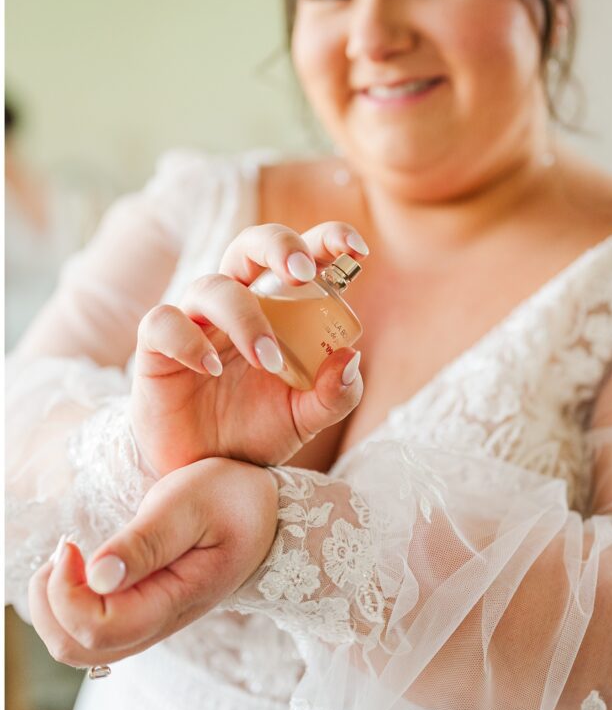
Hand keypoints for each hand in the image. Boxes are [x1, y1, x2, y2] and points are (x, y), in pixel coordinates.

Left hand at [28, 457, 277, 667]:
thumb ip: (145, 542)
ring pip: (79, 647)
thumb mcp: (189, 504)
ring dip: (54, 607)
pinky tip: (80, 566)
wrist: (264, 509)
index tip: (71, 544)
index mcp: (176, 600)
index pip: (99, 629)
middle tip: (65, 550)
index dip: (67, 593)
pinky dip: (67, 605)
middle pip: (79, 649)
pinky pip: (91, 631)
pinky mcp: (142, 612)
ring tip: (68, 557)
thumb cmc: (230, 497)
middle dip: (50, 604)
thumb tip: (96, 576)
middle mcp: (160, 624)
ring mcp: (150, 622)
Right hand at [131, 221, 366, 474]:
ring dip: (246, 318)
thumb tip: (350, 358)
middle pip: (250, 245)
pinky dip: (189, 341)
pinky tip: (209, 368)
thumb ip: (335, 394)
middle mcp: (238, 302)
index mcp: (280, 308)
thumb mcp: (306, 418)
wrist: (202, 470)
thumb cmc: (256, 431)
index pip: (303, 256)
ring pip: (213, 287)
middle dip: (279, 247)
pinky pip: (165, 322)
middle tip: (302, 273)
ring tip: (267, 360)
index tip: (356, 249)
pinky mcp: (157, 345)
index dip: (328, 239)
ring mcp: (196, 320)